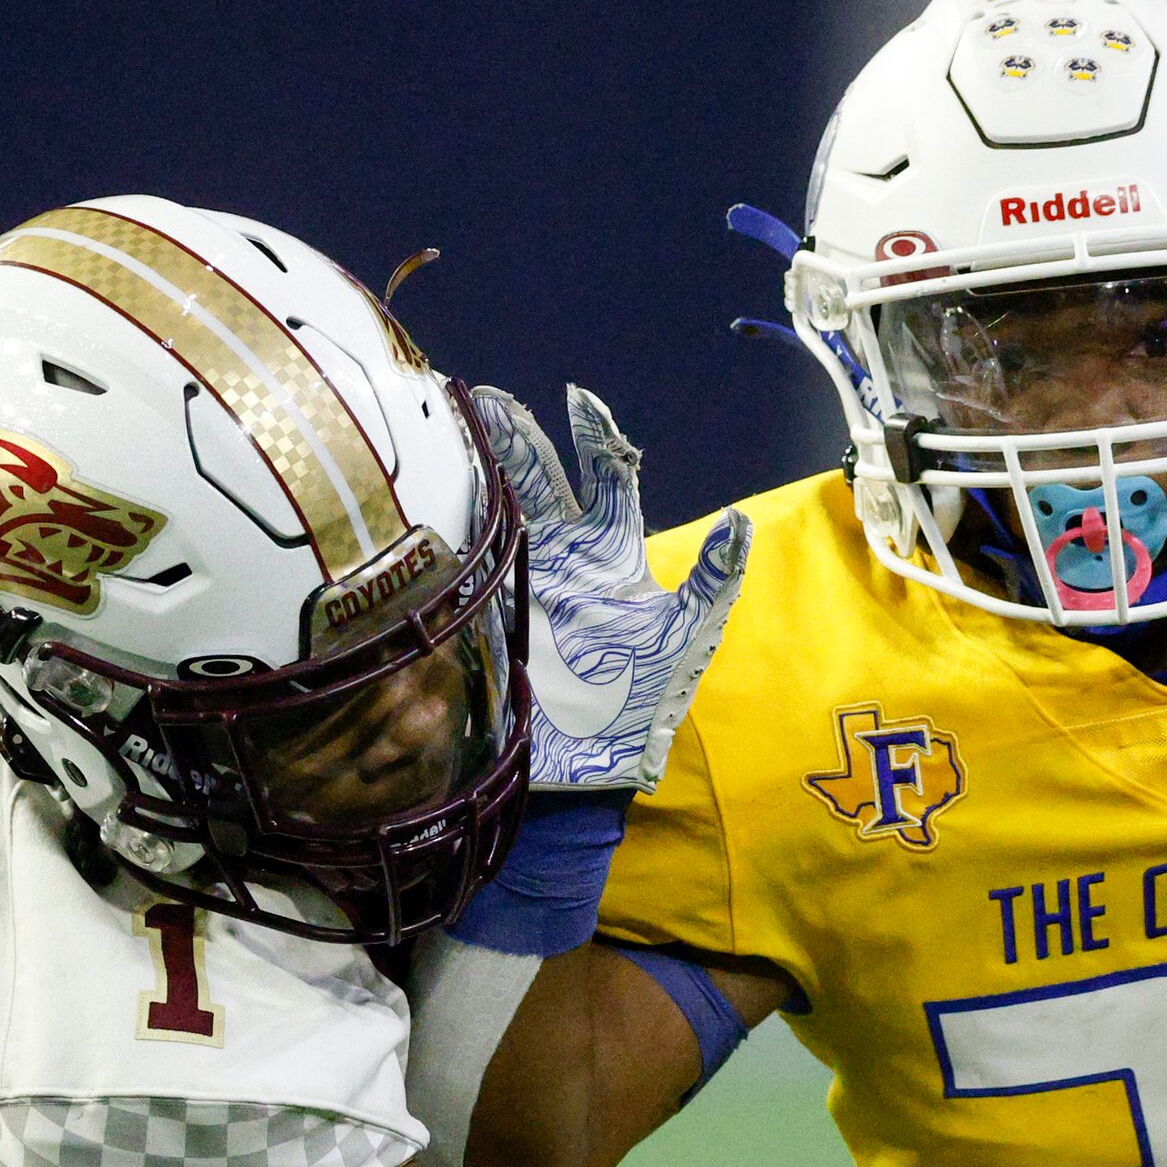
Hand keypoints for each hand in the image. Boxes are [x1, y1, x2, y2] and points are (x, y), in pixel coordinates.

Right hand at [471, 386, 751, 791]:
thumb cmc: (644, 704)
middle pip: (537, 481)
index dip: (593, 437)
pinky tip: (426, 500)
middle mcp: (561, 557)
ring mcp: (518, 582)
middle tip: (490, 399)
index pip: (604, 479)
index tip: (578, 399)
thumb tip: (739, 519)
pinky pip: (463, 566)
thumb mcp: (686, 636)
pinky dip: (449, 532)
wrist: (589, 767)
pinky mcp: (485, 615)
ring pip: (497, 511)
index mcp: (611, 552)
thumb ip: (715, 579)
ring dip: (478, 471)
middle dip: (517, 437)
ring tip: (453, 428)